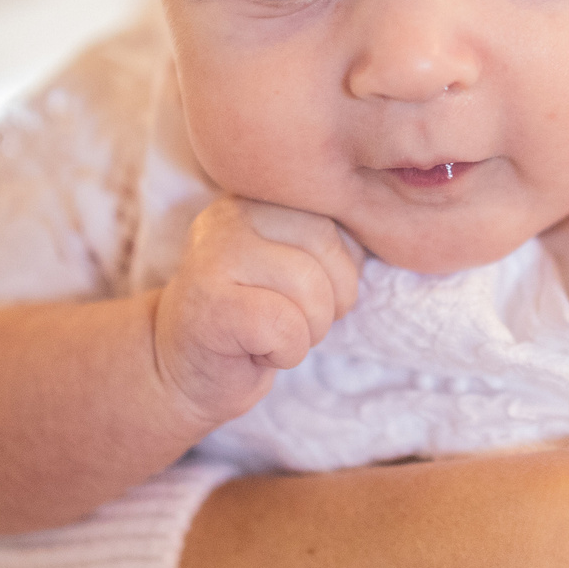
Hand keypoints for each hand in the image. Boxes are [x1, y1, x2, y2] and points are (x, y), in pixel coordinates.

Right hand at [153, 196, 362, 427]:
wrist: (184, 371)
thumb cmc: (252, 318)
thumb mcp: (290, 263)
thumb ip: (326, 238)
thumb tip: (384, 228)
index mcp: (255, 197)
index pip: (334, 214)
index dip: (342, 265)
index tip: (312, 291)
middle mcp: (229, 215)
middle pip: (327, 245)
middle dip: (332, 299)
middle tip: (298, 319)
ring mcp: (213, 258)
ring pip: (311, 288)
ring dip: (310, 330)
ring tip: (276, 334)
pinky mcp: (210, 306)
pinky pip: (285, 328)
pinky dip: (287, 353)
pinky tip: (256, 351)